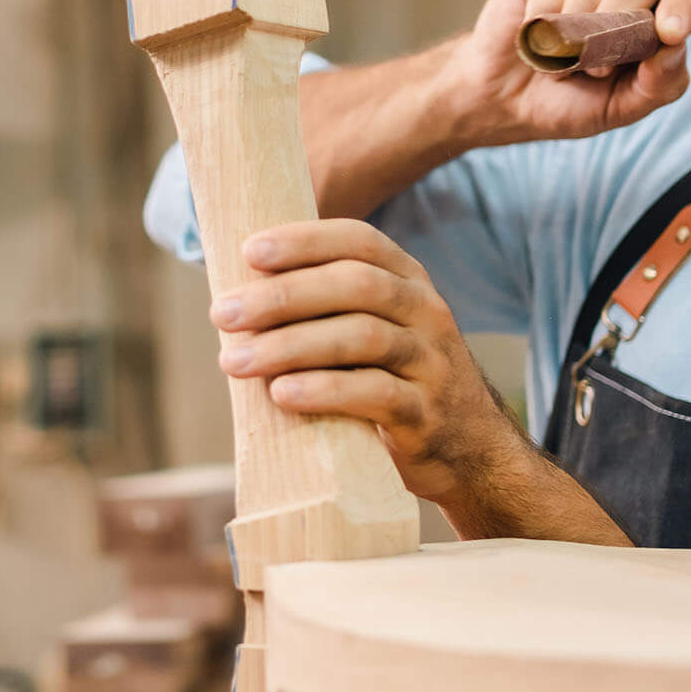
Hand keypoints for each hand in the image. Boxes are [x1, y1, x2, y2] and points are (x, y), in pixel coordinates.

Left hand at [210, 219, 526, 504]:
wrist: (468, 450)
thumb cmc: (396, 381)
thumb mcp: (377, 330)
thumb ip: (329, 306)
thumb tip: (237, 289)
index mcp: (409, 281)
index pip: (360, 241)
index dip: (305, 241)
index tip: (249, 251)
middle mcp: (426, 312)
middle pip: (356, 286)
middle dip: (283, 295)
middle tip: (222, 312)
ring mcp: (431, 362)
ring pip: (362, 337)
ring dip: (289, 345)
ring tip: (234, 360)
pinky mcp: (425, 414)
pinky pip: (375, 394)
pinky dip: (323, 391)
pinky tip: (281, 395)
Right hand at [446, 0, 690, 146]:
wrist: (506, 102)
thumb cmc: (570, 102)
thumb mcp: (620, 108)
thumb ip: (659, 84)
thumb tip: (675, 47)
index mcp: (653, 19)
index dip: (682, 9)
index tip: (670, 32)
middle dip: (618, 20)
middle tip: (594, 67)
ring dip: (573, 26)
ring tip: (557, 59)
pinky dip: (540, 16)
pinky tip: (531, 36)